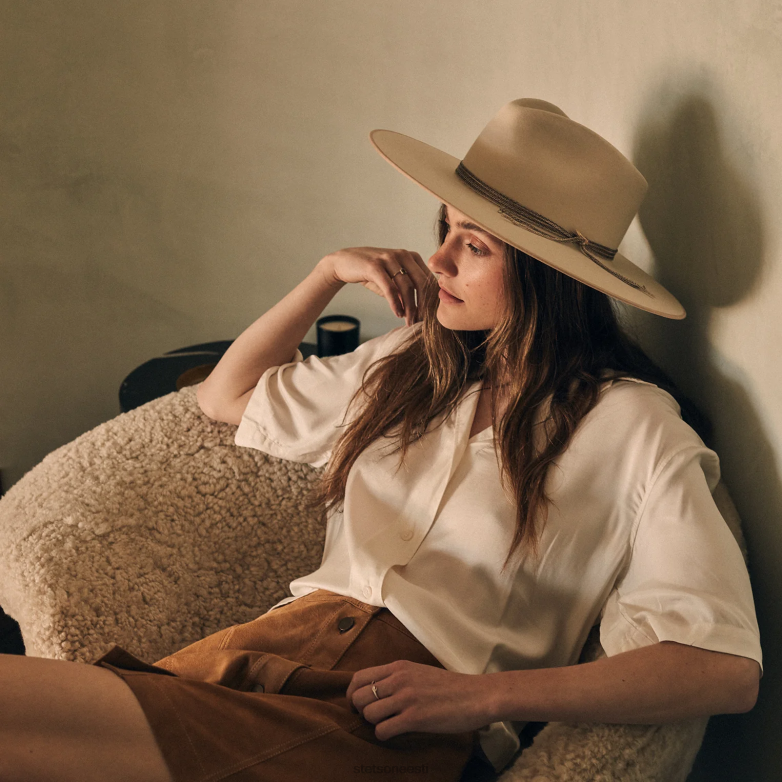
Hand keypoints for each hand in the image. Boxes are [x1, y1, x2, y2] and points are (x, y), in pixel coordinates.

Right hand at [318, 247, 431, 326]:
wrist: (344, 262)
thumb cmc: (371, 273)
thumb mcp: (392, 281)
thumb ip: (405, 292)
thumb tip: (420, 310)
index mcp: (411, 256)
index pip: (428, 278)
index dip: (431, 298)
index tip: (431, 315)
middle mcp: (403, 255)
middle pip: (421, 282)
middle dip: (424, 304)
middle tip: (423, 321)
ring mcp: (389, 259)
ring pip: (407, 287)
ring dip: (410, 307)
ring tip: (409, 321)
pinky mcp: (375, 266)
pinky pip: (390, 288)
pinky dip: (395, 303)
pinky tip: (397, 314)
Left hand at [345, 659, 489, 739]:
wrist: (476, 695)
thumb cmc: (450, 687)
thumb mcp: (419, 672)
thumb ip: (398, 677)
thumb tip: (377, 691)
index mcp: (399, 667)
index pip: (359, 677)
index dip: (353, 694)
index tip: (358, 704)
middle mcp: (398, 679)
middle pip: (359, 696)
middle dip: (360, 711)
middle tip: (372, 718)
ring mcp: (405, 698)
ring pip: (368, 714)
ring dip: (373, 724)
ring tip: (386, 725)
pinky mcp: (414, 718)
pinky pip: (383, 730)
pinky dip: (384, 735)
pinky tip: (395, 733)